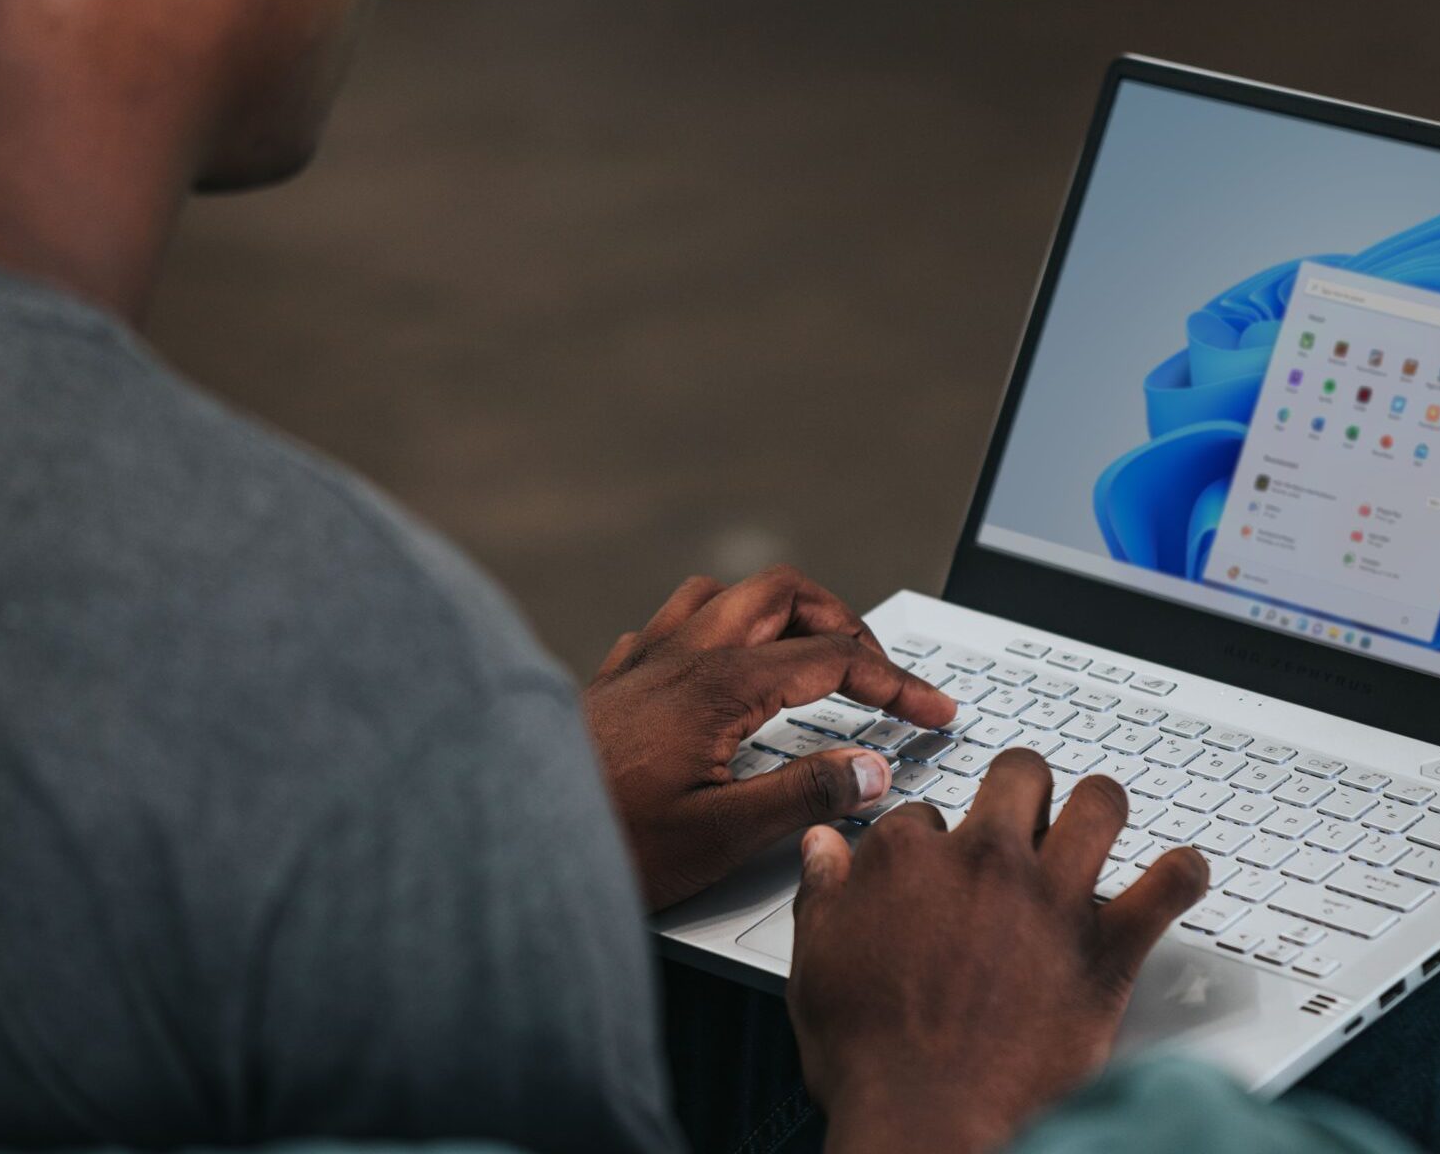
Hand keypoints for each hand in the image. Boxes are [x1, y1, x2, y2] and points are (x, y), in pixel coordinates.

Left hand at [582, 567, 957, 910]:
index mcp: (719, 684)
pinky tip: (720, 671)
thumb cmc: (605, 846)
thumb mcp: (721, 836)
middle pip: (783, 593)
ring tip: (810, 654)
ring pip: (724, 594)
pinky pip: (672, 623)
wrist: (507, 845)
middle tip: (878, 672)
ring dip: (779, 612)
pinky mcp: (612, 681)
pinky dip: (717, 631)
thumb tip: (871, 769)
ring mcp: (641, 661)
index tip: (933, 711)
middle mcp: (680, 654)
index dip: (897, 682)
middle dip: (844, 621)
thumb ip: (805, 796)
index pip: (834, 657)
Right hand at [787, 750, 1209, 1153]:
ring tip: (1098, 822)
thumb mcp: (816, 964)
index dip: (931, 840)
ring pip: (1100, 804)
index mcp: (909, 860)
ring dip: (1101, 809)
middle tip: (1024, 816)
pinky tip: (1179, 874)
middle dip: (1021, 788)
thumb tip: (823, 847)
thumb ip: (823, 894)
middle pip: (1019, 777)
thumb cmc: (872, 1056)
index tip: (936, 867)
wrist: (927, 1120)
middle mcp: (986, 861)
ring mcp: (1052, 899)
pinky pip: (1168, 885)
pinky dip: (1182, 875)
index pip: (924, 814)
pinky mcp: (1106, 948)